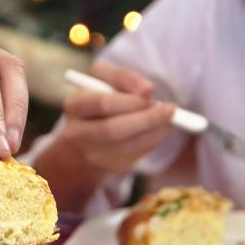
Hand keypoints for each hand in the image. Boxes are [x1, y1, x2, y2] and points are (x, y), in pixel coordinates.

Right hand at [59, 62, 175, 173]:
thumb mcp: (105, 79)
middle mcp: (78, 133)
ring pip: (127, 145)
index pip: (102, 103)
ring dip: (155, 130)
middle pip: (112, 129)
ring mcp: (93, 154)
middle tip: (169, 108)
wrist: (87, 133)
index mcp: (75, 106)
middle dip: (145, 118)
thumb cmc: (101, 97)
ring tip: (169, 116)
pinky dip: (154, 139)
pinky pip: (137, 154)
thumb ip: (124, 78)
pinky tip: (161, 128)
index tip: (150, 89)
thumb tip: (147, 91)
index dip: (129, 99)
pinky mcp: (111, 165)